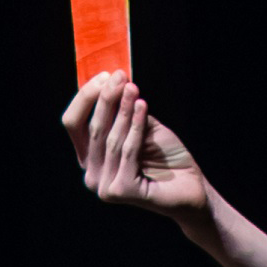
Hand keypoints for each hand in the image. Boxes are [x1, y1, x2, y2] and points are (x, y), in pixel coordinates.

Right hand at [61, 71, 207, 224]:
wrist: (193, 188)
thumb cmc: (167, 158)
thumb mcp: (141, 126)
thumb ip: (123, 111)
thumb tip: (113, 81)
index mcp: (90, 158)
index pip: (73, 123)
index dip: (86, 97)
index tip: (106, 76)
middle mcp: (92, 174)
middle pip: (91, 128)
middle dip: (105, 99)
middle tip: (120, 76)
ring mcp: (104, 186)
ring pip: (110, 139)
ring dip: (121, 110)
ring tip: (133, 88)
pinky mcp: (120, 191)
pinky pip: (127, 151)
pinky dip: (135, 127)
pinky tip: (142, 106)